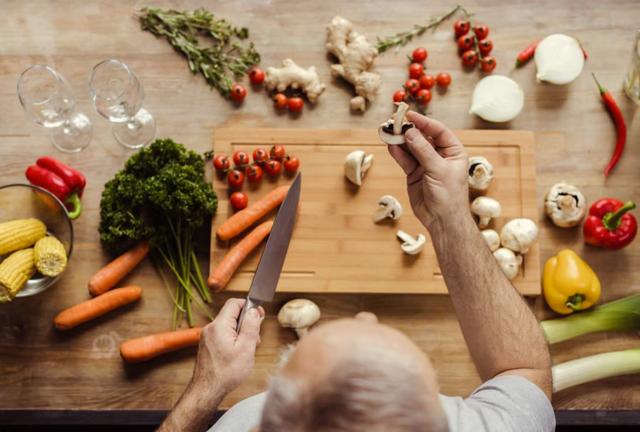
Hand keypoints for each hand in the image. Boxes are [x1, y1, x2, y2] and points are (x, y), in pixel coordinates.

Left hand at [191, 298, 264, 396]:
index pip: (234, 303)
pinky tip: (237, 353)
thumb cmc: (226, 373)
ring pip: (228, 325)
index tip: (258, 315)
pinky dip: (232, 340)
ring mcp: (207, 337)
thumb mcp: (246, 349)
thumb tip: (254, 311)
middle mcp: (210, 328)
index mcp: (219, 325)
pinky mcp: (207, 345)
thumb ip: (251, 326)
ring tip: (246, 349)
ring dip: (240, 333)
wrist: (207, 391)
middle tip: (255, 338)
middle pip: (232, 314)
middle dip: (246, 323)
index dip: (249, 306)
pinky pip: (223, 334)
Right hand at [387, 112, 468, 229]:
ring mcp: (426, 164)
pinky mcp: (415, 174)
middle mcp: (440, 156)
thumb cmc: (449, 196)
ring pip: (411, 148)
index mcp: (453, 152)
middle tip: (395, 122)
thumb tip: (410, 132)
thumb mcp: (438, 170)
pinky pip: (405, 160)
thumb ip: (423, 150)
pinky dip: (397, 153)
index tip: (410, 115)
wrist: (442, 220)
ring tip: (388, 132)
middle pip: (423, 137)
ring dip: (400, 140)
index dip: (424, 122)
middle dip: (409, 130)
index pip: (438, 131)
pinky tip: (390, 145)